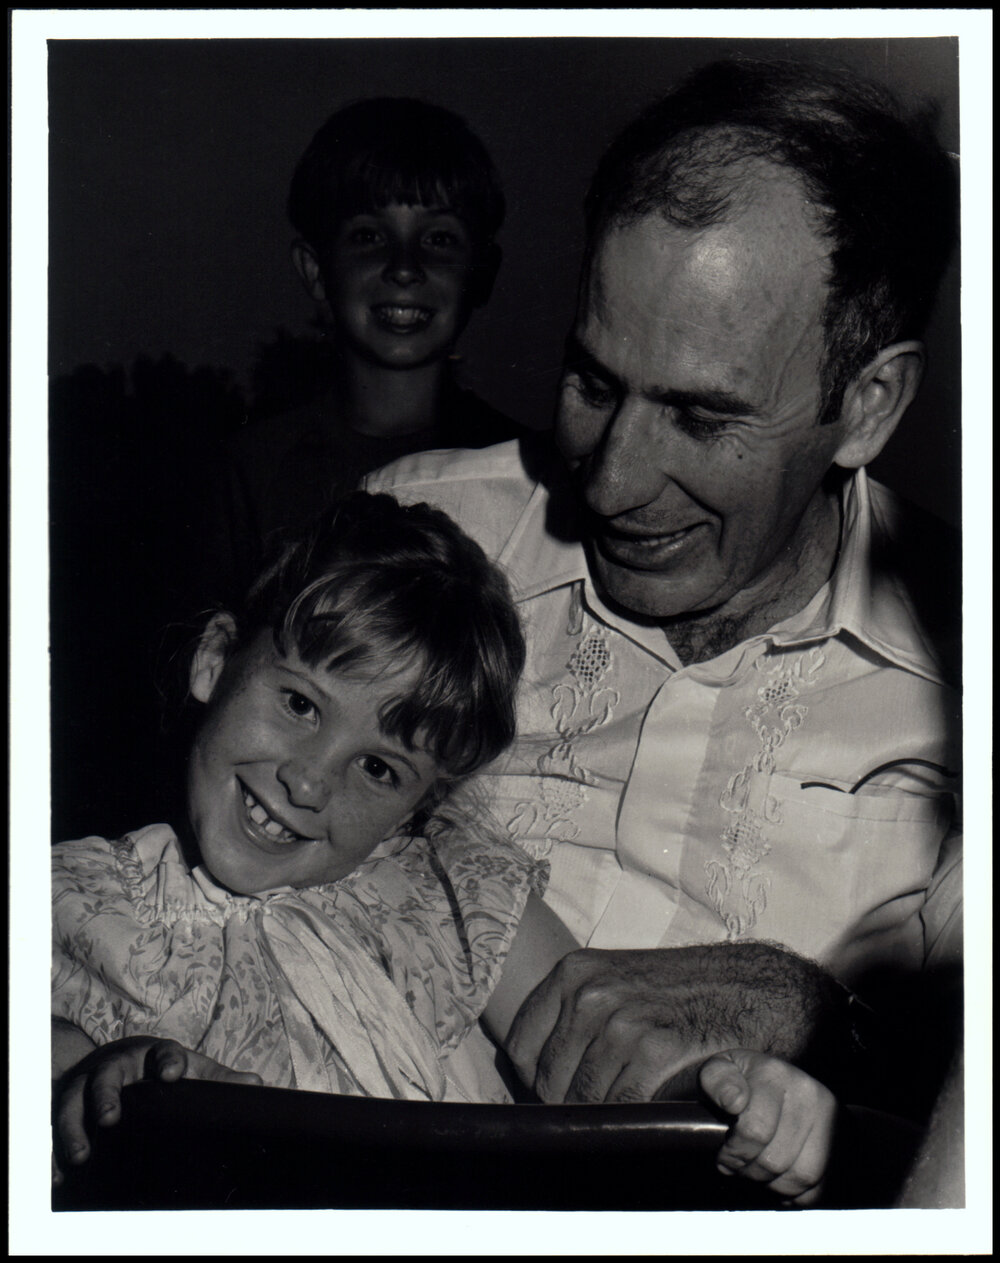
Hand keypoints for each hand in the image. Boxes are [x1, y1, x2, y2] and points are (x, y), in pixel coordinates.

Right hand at [53, 1036, 261, 1179]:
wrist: (117, 1061)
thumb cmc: (163, 1070)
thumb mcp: (192, 1070)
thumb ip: (220, 1080)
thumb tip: (257, 1084)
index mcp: (154, 1055)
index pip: (164, 1053)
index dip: (168, 1062)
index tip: (171, 1075)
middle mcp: (118, 1065)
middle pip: (108, 1075)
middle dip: (107, 1095)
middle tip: (110, 1119)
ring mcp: (88, 1084)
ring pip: (73, 1100)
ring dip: (73, 1127)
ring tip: (79, 1156)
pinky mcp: (68, 1105)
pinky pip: (54, 1124)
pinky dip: (54, 1148)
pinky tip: (58, 1174)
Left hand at [505, 943, 840, 1103]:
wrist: (756, 988)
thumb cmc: (684, 993)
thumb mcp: (619, 983)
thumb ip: (578, 1017)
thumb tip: (534, 1076)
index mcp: (573, 971)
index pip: (521, 1048)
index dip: (536, 1083)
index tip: (559, 1098)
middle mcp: (590, 992)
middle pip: (548, 1080)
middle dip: (567, 1107)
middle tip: (595, 1117)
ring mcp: (621, 1019)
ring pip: (582, 1100)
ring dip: (600, 1119)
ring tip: (623, 1117)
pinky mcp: (657, 1048)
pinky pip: (621, 1106)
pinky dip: (630, 1122)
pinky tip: (646, 1117)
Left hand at [700, 1049, 837, 1205]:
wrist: (771, 1080)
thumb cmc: (739, 1081)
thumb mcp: (718, 1070)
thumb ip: (716, 1081)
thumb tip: (734, 1102)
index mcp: (775, 1074)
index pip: (756, 1130)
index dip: (734, 1152)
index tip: (725, 1155)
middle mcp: (808, 1092)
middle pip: (777, 1159)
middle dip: (750, 1171)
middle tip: (739, 1167)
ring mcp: (830, 1117)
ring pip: (802, 1176)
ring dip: (773, 1185)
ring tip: (758, 1173)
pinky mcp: (843, 1141)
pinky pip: (821, 1186)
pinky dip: (797, 1193)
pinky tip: (779, 1179)